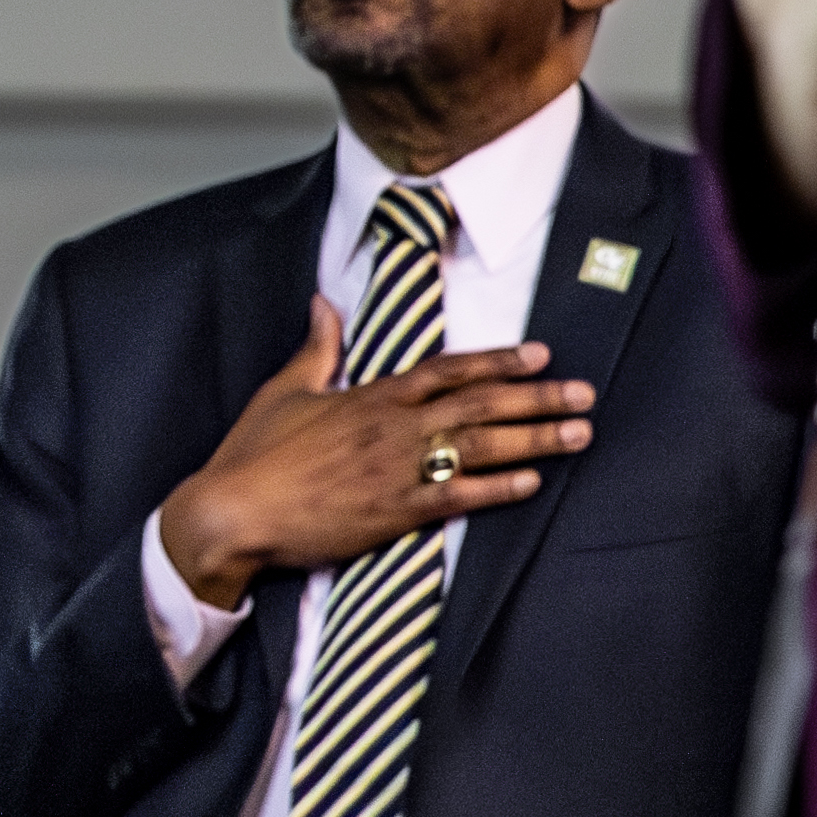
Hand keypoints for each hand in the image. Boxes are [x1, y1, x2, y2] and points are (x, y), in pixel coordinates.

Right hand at [157, 301, 596, 612]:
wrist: (232, 512)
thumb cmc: (254, 452)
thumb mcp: (285, 389)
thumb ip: (317, 348)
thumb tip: (325, 304)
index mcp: (370, 396)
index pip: (448, 371)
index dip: (498, 361)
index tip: (541, 355)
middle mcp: (393, 428)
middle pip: (480, 404)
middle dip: (538, 398)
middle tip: (584, 393)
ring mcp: (397, 470)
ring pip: (480, 446)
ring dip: (535, 439)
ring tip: (578, 434)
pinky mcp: (394, 513)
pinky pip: (458, 497)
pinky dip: (498, 488)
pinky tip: (532, 482)